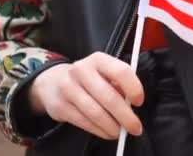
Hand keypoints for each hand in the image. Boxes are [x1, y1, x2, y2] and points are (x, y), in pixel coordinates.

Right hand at [28, 52, 143, 139]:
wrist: (53, 82)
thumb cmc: (88, 79)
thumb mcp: (104, 73)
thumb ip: (118, 84)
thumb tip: (130, 104)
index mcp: (98, 59)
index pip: (121, 71)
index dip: (134, 88)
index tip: (139, 102)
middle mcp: (81, 71)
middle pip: (109, 97)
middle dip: (125, 116)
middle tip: (135, 127)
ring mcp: (68, 88)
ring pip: (96, 113)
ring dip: (112, 126)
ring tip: (120, 132)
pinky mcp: (60, 106)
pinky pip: (85, 122)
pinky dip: (100, 131)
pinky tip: (107, 132)